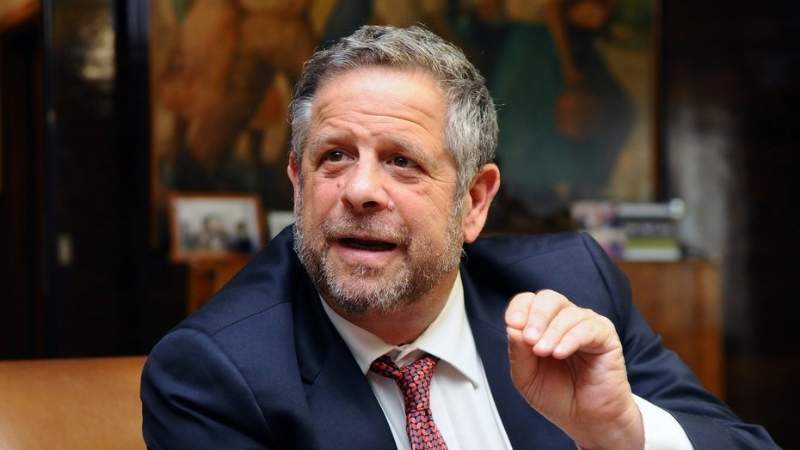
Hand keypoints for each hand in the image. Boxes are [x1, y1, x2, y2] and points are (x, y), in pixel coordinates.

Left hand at [505, 290, 643, 449]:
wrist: (586, 421)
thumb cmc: (558, 396)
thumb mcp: (526, 377)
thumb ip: (517, 352)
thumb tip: (512, 327)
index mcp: (543, 326)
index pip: (529, 302)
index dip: (519, 308)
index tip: (512, 323)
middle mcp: (565, 321)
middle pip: (549, 298)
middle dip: (536, 316)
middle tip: (529, 339)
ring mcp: (586, 326)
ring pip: (568, 313)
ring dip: (552, 332)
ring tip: (544, 352)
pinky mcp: (606, 338)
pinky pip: (589, 328)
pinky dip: (571, 339)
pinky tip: (560, 353)